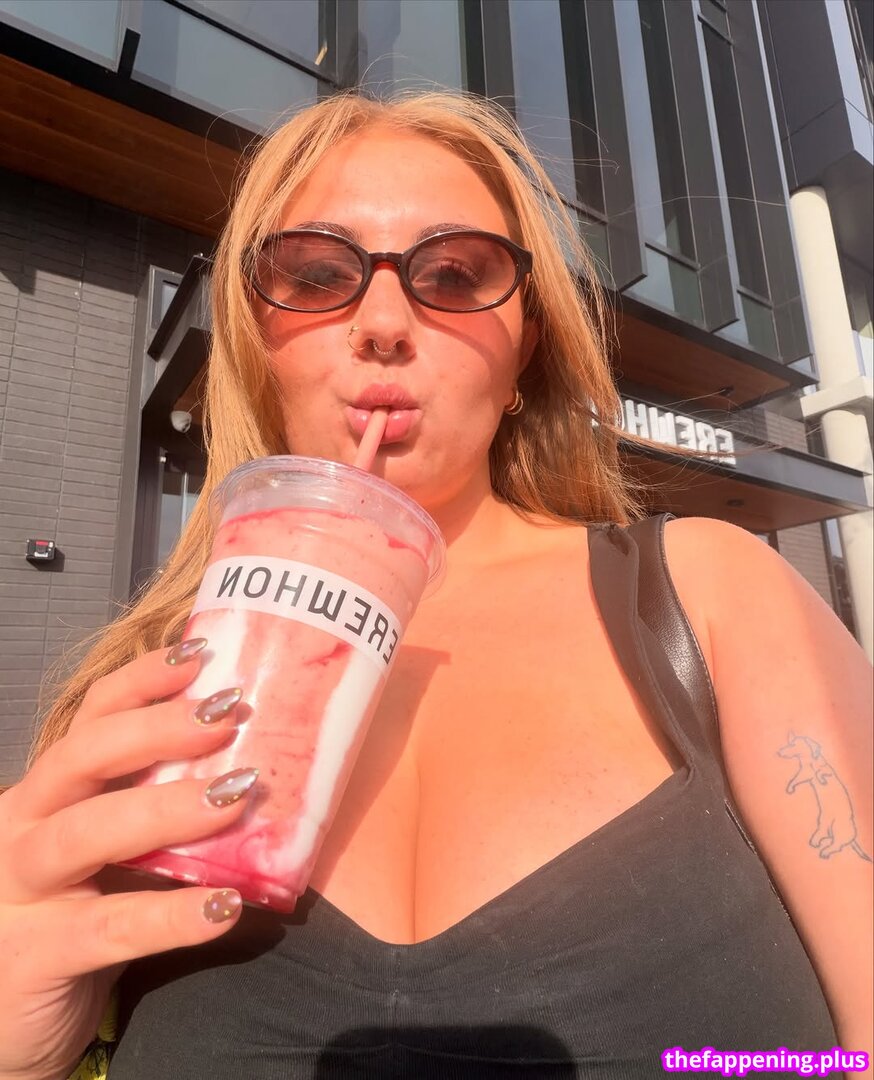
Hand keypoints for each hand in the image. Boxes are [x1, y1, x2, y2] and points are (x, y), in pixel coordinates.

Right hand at [0, 640, 254, 1079]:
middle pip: (82, 757)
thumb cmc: (75, 920)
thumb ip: (158, 812)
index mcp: (46, 793)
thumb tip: (255, 767)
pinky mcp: (33, 956)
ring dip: (165, 808)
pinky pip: (107, 928)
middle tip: (230, 713)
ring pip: (85, 832)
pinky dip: (169, 917)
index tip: (203, 654)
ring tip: (237, 795)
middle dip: (157, 729)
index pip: (91, 717)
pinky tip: (223, 907)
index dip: (142, 681)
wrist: (7, 1024)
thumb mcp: (109, 855)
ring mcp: (18, 890)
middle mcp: (21, 827)